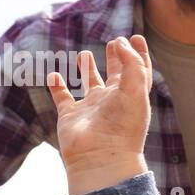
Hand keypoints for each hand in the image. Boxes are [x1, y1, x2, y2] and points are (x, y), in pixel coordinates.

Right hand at [46, 35, 152, 194]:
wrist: (100, 157)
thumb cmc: (122, 127)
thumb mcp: (135, 91)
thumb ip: (132, 64)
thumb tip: (121, 43)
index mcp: (132, 96)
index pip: (138, 70)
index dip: (139, 54)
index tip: (137, 37)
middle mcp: (112, 102)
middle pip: (116, 75)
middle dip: (116, 58)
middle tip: (114, 41)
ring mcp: (91, 109)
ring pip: (89, 84)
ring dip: (87, 70)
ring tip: (84, 54)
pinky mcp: (70, 116)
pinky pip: (62, 97)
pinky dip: (57, 86)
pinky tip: (55, 75)